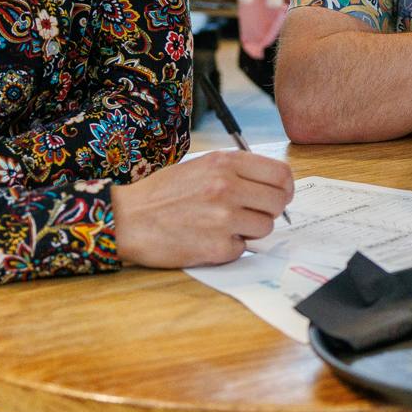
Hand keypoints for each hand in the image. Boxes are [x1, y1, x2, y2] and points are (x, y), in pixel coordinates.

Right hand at [112, 150, 294, 268]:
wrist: (127, 219)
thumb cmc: (162, 193)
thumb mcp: (201, 167)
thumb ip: (236, 173)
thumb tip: (273, 186)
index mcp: (225, 163)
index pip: (281, 174)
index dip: (284, 188)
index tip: (279, 195)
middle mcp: (228, 187)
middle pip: (278, 202)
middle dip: (268, 211)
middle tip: (249, 214)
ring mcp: (224, 218)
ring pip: (265, 227)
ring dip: (249, 230)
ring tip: (221, 225)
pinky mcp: (217, 246)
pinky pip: (243, 248)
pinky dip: (229, 247)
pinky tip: (206, 238)